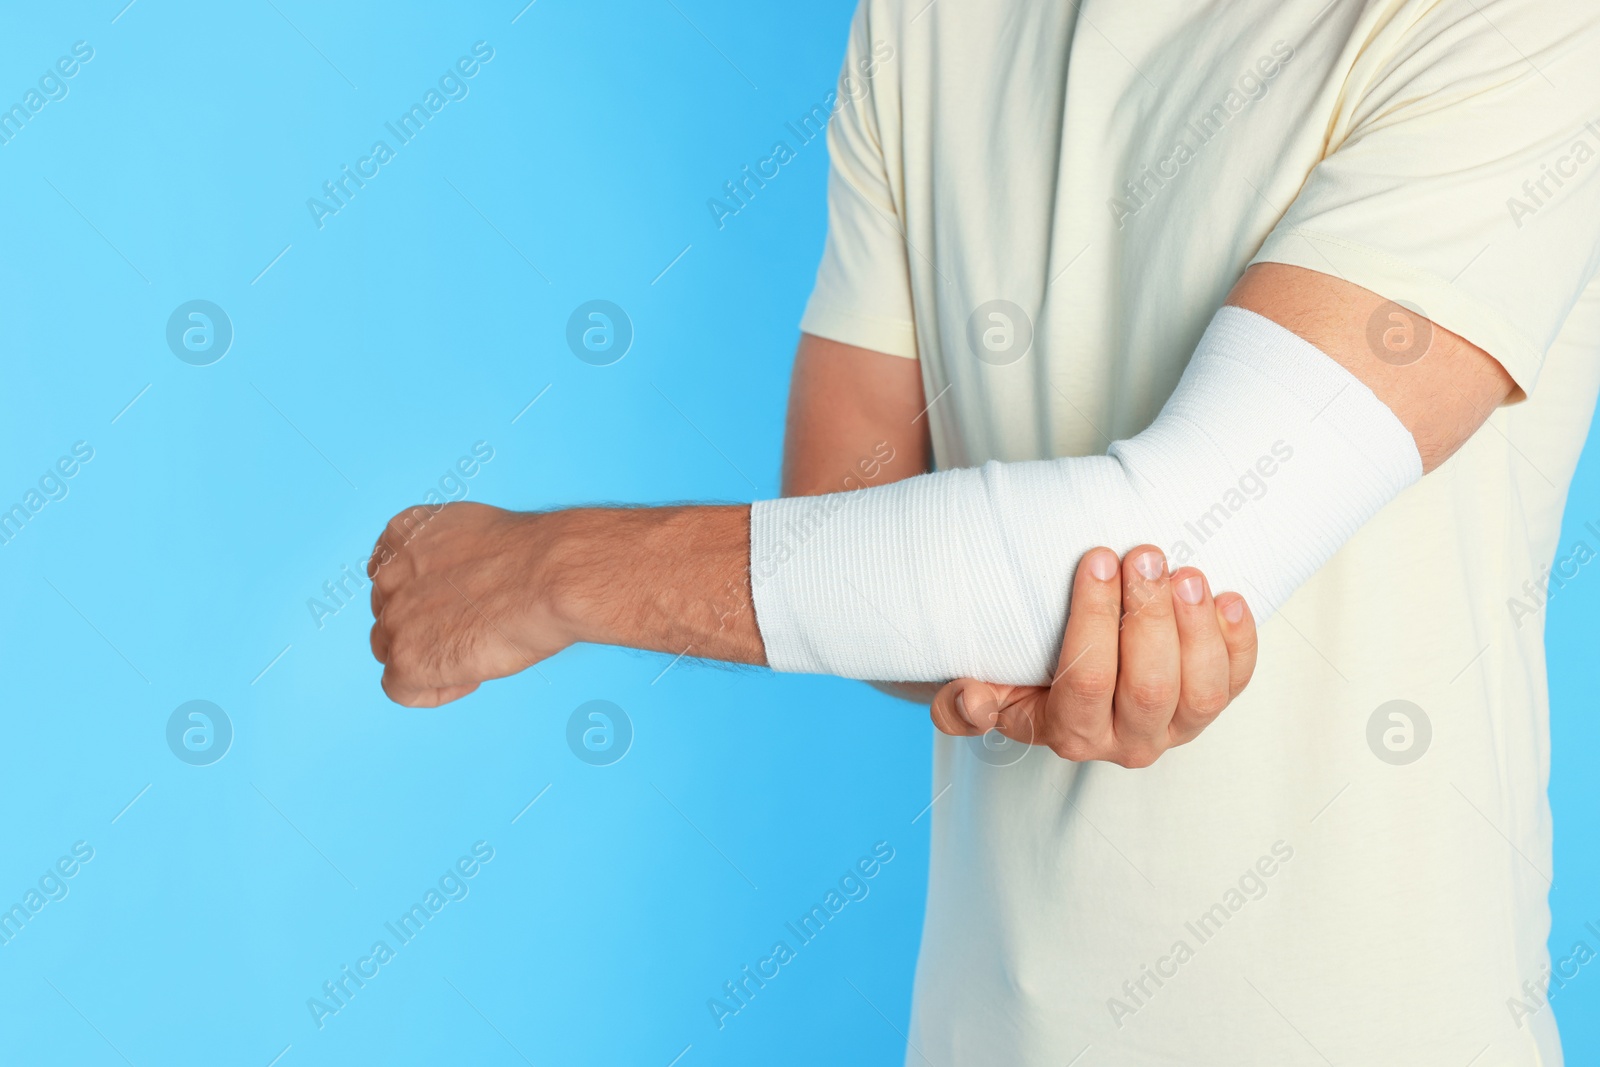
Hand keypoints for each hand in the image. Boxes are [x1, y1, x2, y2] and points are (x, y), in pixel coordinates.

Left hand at [368, 502, 568, 706]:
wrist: (552, 576)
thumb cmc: (534, 555)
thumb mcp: (475, 534)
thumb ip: (446, 557)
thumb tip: (452, 585)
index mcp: (404, 532)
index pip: (392, 577)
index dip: (424, 598)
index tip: (457, 604)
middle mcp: (389, 573)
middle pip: (390, 616)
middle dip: (424, 628)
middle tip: (474, 628)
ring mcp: (393, 619)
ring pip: (392, 652)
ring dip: (431, 657)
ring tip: (478, 650)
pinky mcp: (406, 660)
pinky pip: (403, 691)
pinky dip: (437, 690)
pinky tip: (472, 674)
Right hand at [928, 546, 1256, 767]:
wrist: (1069, 683)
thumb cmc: (1022, 676)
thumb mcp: (984, 688)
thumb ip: (961, 705)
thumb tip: (971, 700)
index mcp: (1070, 734)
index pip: (1086, 681)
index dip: (1095, 619)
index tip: (1097, 558)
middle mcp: (1128, 741)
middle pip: (1150, 685)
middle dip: (1150, 613)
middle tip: (1144, 553)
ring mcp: (1176, 727)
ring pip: (1202, 690)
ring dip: (1197, 627)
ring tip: (1184, 572)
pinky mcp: (1209, 706)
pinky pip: (1237, 681)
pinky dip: (1239, 640)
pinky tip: (1226, 597)